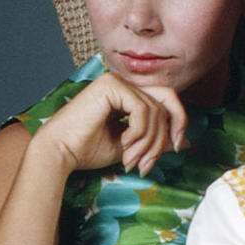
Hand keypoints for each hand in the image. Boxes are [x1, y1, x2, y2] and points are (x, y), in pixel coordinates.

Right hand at [33, 72, 186, 176]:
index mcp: (127, 94)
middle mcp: (123, 83)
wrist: (60, 153)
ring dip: (148, 142)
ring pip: (155, 110)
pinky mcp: (110, 85)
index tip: (178, 146)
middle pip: (165, 103)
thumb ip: (156, 139)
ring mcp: (116, 81)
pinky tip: (124, 146)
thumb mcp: (132, 146)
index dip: (178, 121)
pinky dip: (139, 132)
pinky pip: (141, 109)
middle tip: (149, 163)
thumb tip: (185, 141)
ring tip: (132, 160)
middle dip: (163, 137)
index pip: (166, 101)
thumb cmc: (87, 150)